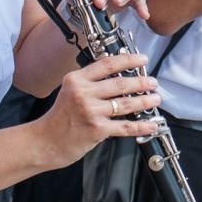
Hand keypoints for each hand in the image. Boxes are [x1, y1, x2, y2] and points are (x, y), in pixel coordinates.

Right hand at [36, 53, 161, 167]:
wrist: (46, 141)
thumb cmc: (59, 118)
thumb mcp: (69, 91)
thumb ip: (90, 83)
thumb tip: (119, 76)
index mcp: (76, 79)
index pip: (107, 64)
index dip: (128, 60)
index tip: (142, 59)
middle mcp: (83, 93)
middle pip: (120, 83)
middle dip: (141, 82)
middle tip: (153, 82)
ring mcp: (91, 111)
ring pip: (126, 103)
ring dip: (144, 101)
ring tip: (155, 99)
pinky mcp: (97, 130)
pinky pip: (125, 126)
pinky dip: (141, 126)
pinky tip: (151, 124)